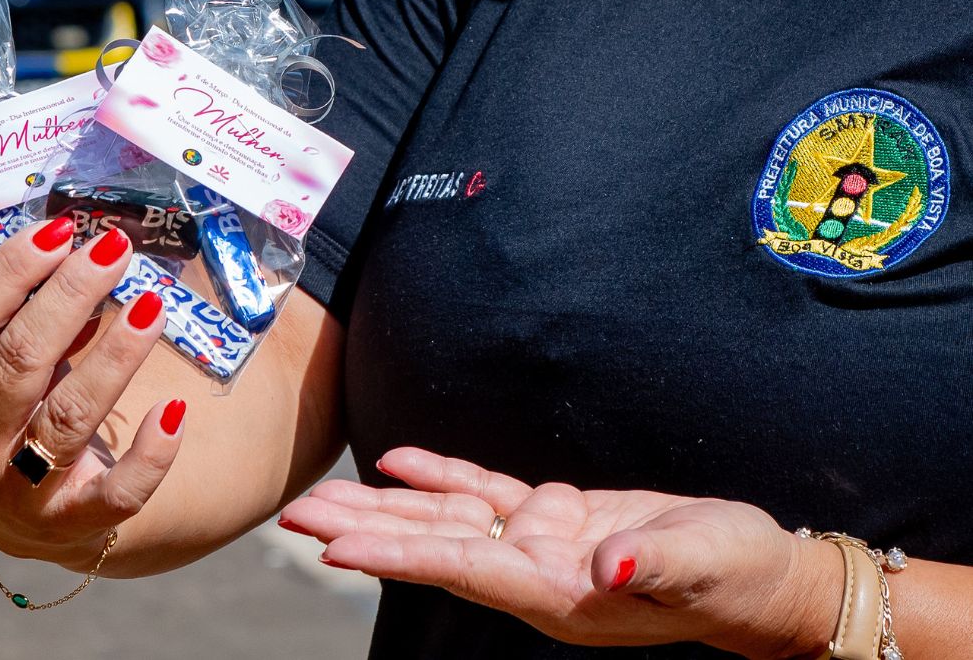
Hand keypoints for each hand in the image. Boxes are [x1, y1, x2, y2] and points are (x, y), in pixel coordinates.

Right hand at [0, 217, 188, 569]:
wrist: (24, 518)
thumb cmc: (7, 417)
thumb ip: (14, 323)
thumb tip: (74, 252)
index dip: (9, 272)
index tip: (59, 230)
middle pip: (18, 361)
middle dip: (69, 296)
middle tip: (113, 249)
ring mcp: (15, 495)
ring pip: (69, 416)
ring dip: (115, 355)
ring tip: (152, 303)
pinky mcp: (72, 526)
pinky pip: (119, 491)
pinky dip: (151, 452)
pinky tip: (176, 412)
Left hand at [281, 447, 839, 658]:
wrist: (765, 575)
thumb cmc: (739, 575)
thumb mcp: (703, 566)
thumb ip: (652, 565)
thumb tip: (603, 566)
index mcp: (558, 596)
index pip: (459, 570)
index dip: (396, 555)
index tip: (333, 550)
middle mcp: (534, 575)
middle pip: (431, 547)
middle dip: (363, 531)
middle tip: (292, 517)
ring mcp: (540, 547)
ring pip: (444, 521)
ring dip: (383, 505)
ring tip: (318, 496)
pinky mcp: (555, 518)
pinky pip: (482, 495)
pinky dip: (439, 477)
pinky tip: (395, 460)